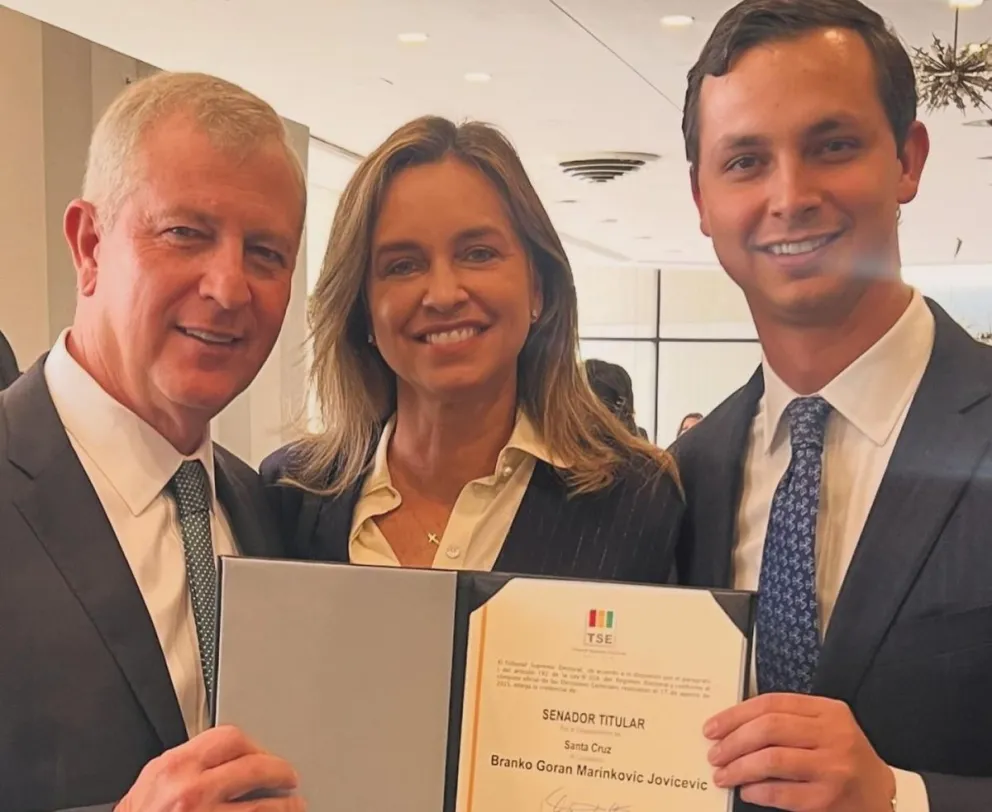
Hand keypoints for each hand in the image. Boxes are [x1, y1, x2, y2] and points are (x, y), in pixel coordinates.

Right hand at [115, 725, 303, 811]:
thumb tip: (219, 759)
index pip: (229, 737)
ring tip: (293, 805)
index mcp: (173, 767)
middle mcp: (189, 790)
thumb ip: (182, 768)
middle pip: (252, 765)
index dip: (254, 746)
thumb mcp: (148, 788)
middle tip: (289, 776)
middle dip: (278, 769)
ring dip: (285, 804)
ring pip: (262, 804)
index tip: (263, 755)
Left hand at [703, 693, 894, 811]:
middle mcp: (834, 736)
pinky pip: (781, 793)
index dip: (736, 715)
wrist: (881, 797)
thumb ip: (789, 721)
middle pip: (769, 729)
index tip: (713, 727)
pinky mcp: (829, 800)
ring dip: (739, 768)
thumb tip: (733, 728)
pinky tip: (747, 791)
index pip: (772, 703)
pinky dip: (757, 791)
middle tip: (714, 753)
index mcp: (829, 711)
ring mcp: (833, 768)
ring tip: (723, 774)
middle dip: (733, 742)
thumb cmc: (844, 759)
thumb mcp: (826, 728)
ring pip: (772, 760)